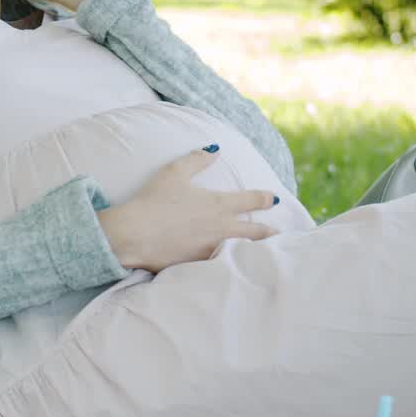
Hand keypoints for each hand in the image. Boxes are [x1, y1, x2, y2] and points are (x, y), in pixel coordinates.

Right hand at [97, 147, 278, 271]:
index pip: (251, 200)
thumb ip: (196, 159)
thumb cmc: (154, 200)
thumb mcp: (174, 172)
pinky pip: (219, 264)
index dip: (265, 198)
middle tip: (280, 234)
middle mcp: (220, 229)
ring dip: (252, 250)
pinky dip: (228, 263)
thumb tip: (215, 150)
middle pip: (254, 232)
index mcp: (218, 204)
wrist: (135, 234)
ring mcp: (210, 249)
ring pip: (240, 250)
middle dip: (269, 232)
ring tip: (261, 253)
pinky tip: (230, 266)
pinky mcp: (197, 265)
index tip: (275, 199)